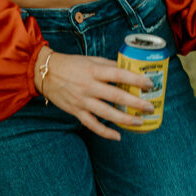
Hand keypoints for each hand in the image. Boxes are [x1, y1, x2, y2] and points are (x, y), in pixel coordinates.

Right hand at [34, 48, 153, 140]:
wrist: (45, 72)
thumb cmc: (72, 65)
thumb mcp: (92, 60)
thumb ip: (110, 65)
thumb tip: (131, 70)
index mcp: (94, 70)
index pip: (119, 74)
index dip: (136, 79)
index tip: (150, 84)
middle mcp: (89, 86)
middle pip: (116, 96)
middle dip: (136, 103)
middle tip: (150, 107)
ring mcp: (82, 100)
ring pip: (106, 113)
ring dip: (125, 119)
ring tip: (140, 122)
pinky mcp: (75, 111)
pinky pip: (92, 124)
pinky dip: (105, 132)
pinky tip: (118, 136)